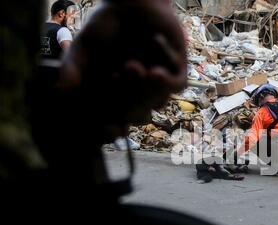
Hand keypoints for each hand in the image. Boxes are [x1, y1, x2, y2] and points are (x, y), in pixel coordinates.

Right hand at [59, 0, 186, 129]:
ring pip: (158, 102)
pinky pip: (176, 83)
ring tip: (132, 65)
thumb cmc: (105, 27)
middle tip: (115, 77)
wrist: (133, 4)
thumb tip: (62, 90)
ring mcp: (158, 88)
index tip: (104, 118)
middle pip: (137, 115)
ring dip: (147, 88)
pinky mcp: (178, 75)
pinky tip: (154, 41)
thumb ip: (73, 66)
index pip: (114, 120)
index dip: (110, 122)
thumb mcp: (84, 46)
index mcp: (116, 98)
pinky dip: (164, 63)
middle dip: (128, 100)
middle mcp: (138, 97)